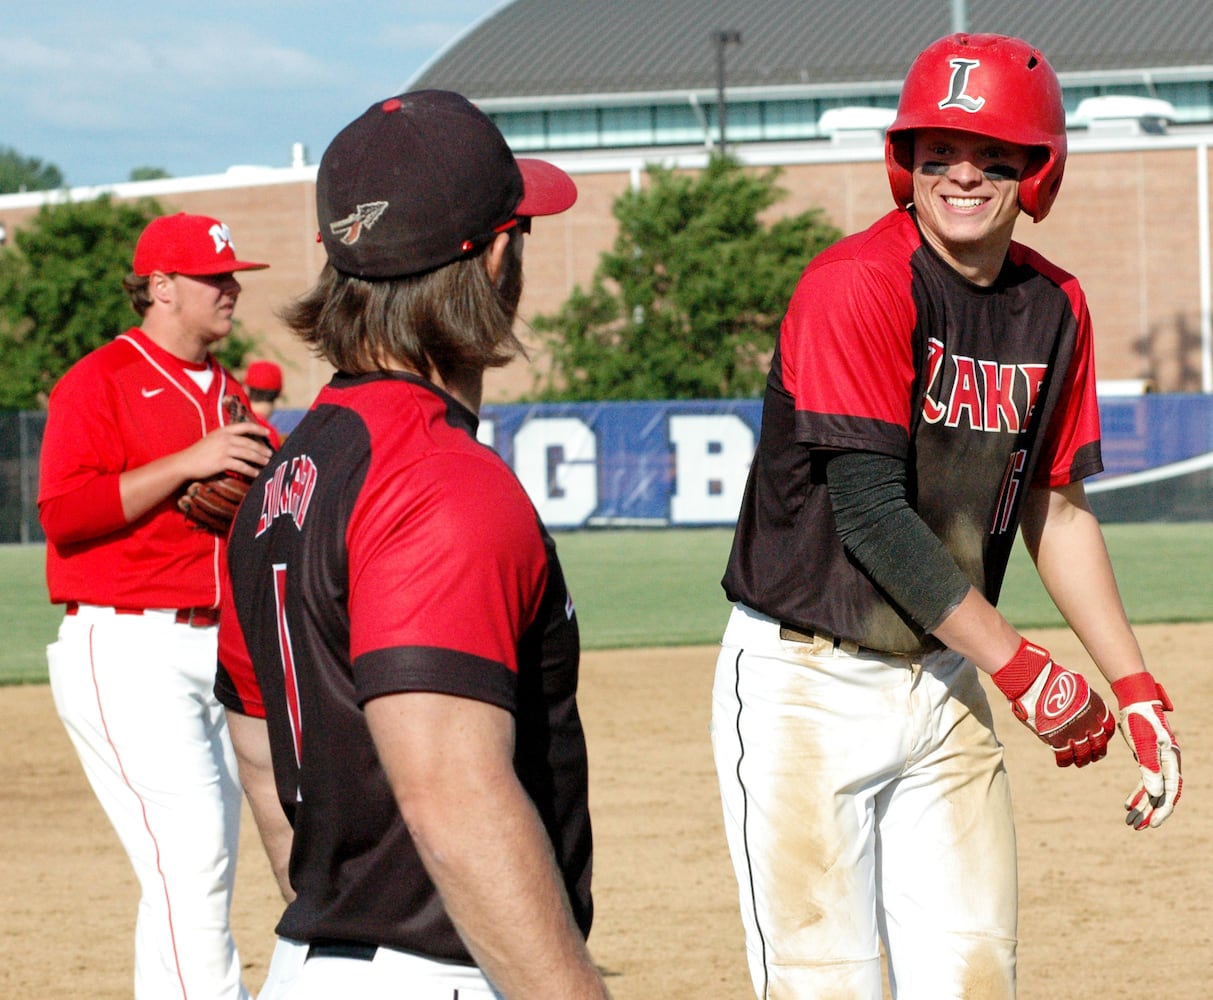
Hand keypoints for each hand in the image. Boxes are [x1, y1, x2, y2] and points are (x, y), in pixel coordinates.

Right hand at [992, 638, 1114, 766]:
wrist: (1035, 680)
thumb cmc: (1050, 677)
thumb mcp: (1075, 685)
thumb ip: (1080, 700)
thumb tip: (1077, 705)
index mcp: (1096, 707)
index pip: (1108, 728)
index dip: (1105, 736)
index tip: (1099, 738)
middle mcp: (1089, 722)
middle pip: (1099, 744)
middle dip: (1096, 752)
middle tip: (1092, 756)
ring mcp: (1074, 732)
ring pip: (1084, 754)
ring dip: (1082, 759)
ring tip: (1078, 761)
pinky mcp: (1058, 739)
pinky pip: (1065, 757)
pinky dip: (1064, 761)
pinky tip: (1062, 762)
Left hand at [1111, 673, 1181, 829]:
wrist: (1134, 702)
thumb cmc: (1140, 720)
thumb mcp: (1143, 744)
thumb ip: (1149, 768)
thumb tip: (1155, 794)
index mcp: (1172, 761)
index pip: (1171, 792)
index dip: (1162, 810)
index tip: (1152, 824)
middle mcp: (1168, 763)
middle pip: (1161, 794)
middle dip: (1149, 812)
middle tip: (1136, 827)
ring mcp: (1158, 761)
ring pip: (1152, 790)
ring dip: (1142, 805)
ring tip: (1129, 820)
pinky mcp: (1147, 759)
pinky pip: (1145, 781)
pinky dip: (1137, 793)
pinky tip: (1127, 803)